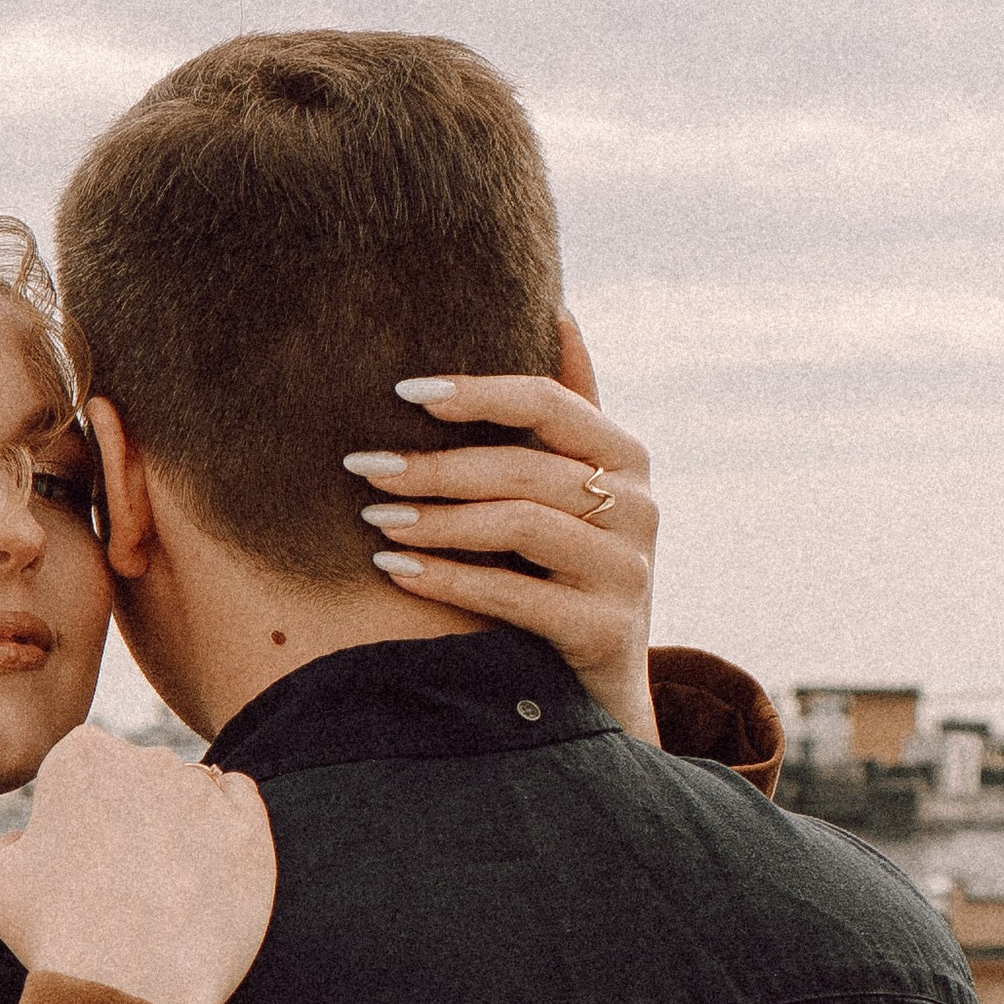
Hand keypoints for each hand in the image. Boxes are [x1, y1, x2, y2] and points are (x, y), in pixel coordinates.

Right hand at [0, 724, 276, 1003]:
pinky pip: (242, 805)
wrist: (132, 988)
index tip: (82, 858)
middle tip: (126, 878)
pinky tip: (208, 870)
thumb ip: (7, 842)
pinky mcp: (250, 828)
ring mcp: (204, 792)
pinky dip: (228, 829)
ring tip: (168, 887)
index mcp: (81, 756)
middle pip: (142, 775)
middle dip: (135, 814)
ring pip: (192, 791)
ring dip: (182, 824)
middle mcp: (147, 759)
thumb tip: (28, 837)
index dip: (81, 812)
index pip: (87, 765)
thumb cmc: (54, 937)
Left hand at [342, 315, 659, 746]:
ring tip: (375, 519)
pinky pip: (516, 597)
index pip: (550, 402)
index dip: (478, 391)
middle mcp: (639, 508)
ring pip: (520, 526)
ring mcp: (628, 572)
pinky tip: (395, 569)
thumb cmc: (569, 573)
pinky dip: (449, 579)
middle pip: (524, 467)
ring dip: (437, 521)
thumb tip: (559, 312)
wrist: (600, 692)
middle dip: (435, 466)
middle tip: (364, 466)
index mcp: (624, 458)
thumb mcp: (578, 490)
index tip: (405, 392)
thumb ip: (567, 414)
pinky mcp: (606, 631)